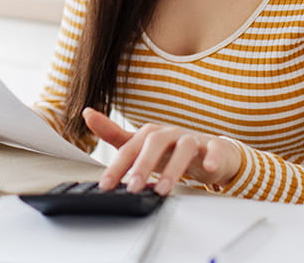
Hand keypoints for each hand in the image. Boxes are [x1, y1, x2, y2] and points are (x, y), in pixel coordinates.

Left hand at [83, 107, 241, 195]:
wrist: (210, 150)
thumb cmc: (171, 149)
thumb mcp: (141, 145)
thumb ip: (114, 133)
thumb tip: (87, 113)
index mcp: (150, 134)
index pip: (129, 148)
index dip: (116, 166)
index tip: (105, 186)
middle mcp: (170, 134)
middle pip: (155, 142)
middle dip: (143, 165)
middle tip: (133, 186)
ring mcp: (193, 139)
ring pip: (184, 147)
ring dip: (173, 169)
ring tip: (163, 189)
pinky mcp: (215, 147)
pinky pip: (216, 149)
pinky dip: (213, 157)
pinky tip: (207, 168)